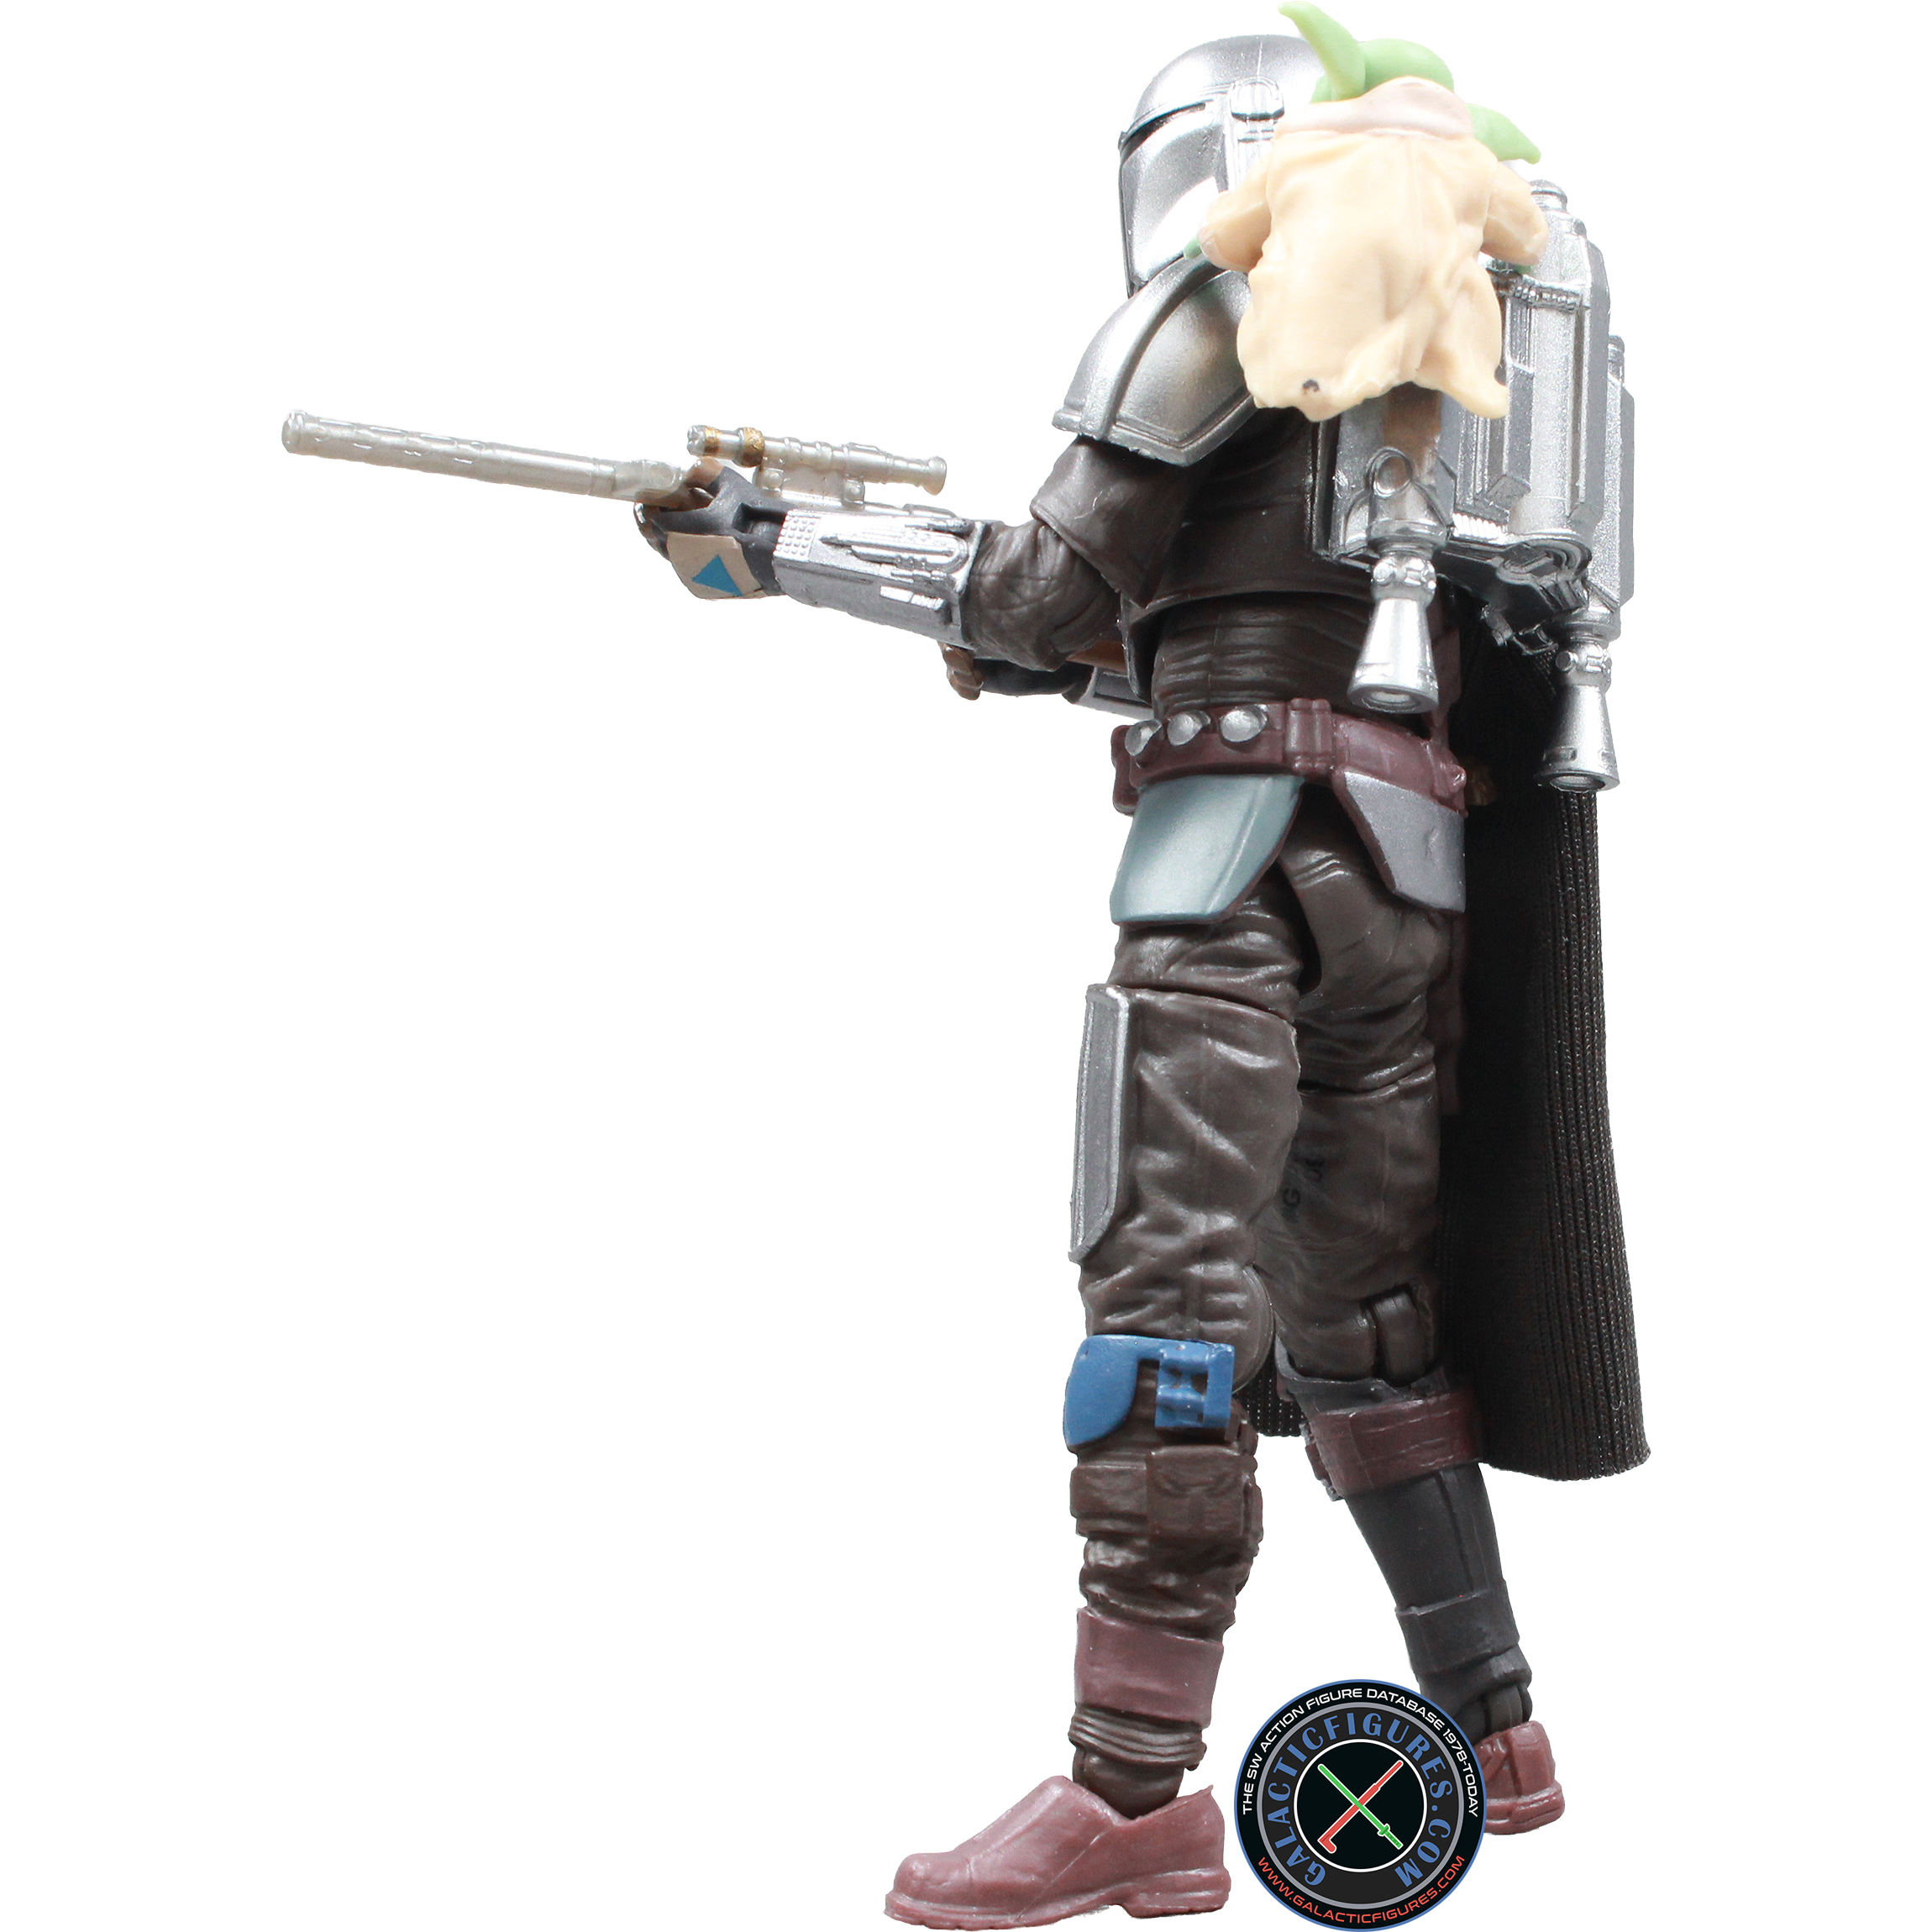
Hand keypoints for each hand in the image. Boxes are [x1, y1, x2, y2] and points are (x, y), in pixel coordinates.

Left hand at [635, 465, 786, 600]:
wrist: (778, 553)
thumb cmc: (754, 518)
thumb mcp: (729, 484)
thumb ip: (702, 473)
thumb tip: (688, 469)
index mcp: (681, 530)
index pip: (651, 518)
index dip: (650, 507)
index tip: (653, 499)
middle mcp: (681, 556)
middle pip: (656, 539)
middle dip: (657, 524)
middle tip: (664, 512)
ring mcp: (691, 575)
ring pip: (671, 556)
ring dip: (674, 541)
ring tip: (689, 529)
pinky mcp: (702, 588)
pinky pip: (688, 569)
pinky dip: (690, 557)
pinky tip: (705, 547)